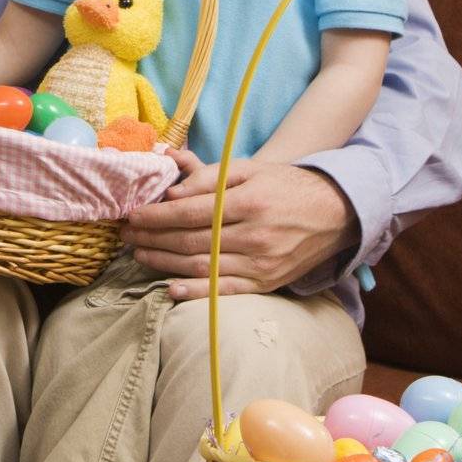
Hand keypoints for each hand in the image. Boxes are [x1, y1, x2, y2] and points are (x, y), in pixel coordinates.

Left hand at [122, 153, 357, 300]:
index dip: (156, 216)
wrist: (335, 212)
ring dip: (164, 263)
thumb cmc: (284, 185)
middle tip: (126, 235)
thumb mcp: (249, 169)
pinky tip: (170, 289)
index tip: (132, 215)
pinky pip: (226, 291)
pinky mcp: (268, 283)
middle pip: (190, 241)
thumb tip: (172, 192)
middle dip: (152, 239)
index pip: (189, 212)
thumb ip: (209, 177)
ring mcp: (262, 264)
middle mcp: (255, 236)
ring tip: (138, 254)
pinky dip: (196, 293)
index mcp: (248, 203)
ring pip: (202, 267)